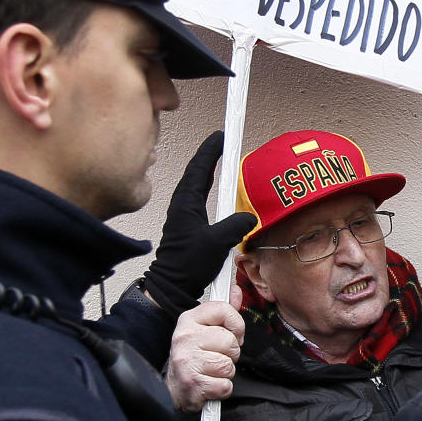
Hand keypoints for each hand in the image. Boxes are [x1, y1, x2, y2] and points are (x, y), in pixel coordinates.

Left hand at [142, 131, 255, 319]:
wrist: (171, 286)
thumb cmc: (188, 264)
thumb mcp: (217, 243)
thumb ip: (235, 225)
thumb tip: (250, 216)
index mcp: (187, 202)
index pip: (200, 167)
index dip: (211, 149)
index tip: (222, 134)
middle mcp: (183, 204)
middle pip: (197, 171)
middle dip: (210, 154)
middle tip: (224, 142)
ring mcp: (184, 214)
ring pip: (197, 184)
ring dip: (209, 169)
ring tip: (222, 159)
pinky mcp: (188, 224)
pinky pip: (200, 197)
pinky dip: (209, 186)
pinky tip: (218, 189)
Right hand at [166, 300, 245, 413]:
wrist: (175, 387)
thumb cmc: (192, 356)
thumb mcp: (203, 328)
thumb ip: (223, 311)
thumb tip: (236, 291)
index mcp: (189, 319)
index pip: (224, 310)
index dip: (236, 324)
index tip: (233, 334)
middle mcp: (185, 337)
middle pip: (230, 341)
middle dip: (231, 353)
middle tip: (217, 356)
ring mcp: (187, 361)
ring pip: (228, 364)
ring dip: (226, 372)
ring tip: (212, 370)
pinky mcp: (193, 383)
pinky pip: (225, 385)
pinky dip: (222, 388)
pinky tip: (210, 383)